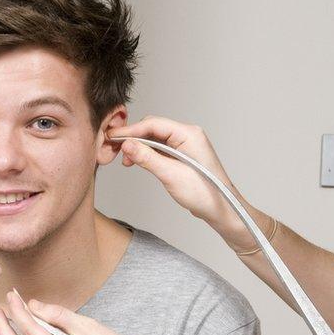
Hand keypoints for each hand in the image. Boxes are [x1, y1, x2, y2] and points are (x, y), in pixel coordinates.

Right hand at [109, 116, 260, 249]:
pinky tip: (137, 161)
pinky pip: (160, 148)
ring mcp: (185, 145)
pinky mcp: (182, 155)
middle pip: (152, 128)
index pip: (153, 124)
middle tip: (114, 149)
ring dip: (138, 147)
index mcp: (189, 134)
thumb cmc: (205, 193)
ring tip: (125, 160)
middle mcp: (188, 135)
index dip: (130, 130)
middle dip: (132, 138)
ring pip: (154, 139)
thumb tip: (127, 144)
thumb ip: (147, 157)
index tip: (112, 136)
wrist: (221, 210)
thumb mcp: (171, 175)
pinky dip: (147, 154)